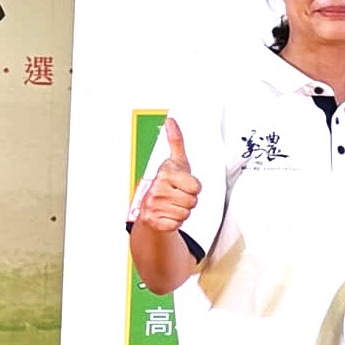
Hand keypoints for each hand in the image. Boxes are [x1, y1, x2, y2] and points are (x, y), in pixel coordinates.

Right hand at [135, 118, 199, 232]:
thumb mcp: (175, 162)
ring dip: (181, 211)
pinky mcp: (153, 221)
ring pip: (186, 213)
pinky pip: (177, 224)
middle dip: (188, 200)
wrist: (148, 207)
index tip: (182, 184)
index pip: (197, 187)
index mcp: (164, 174)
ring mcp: (153, 206)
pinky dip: (174, 222)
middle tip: (177, 196)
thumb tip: (171, 120)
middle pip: (193, 201)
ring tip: (171, 204)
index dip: (193, 187)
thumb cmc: (166, 184)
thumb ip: (176, 141)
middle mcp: (156, 189)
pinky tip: (166, 214)